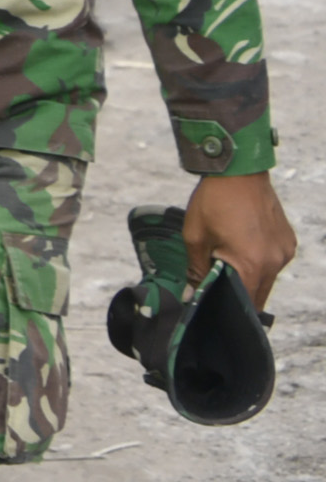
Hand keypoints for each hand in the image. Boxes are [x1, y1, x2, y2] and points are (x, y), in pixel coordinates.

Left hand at [186, 170, 293, 310]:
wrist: (238, 172)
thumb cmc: (214, 202)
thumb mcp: (195, 237)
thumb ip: (197, 271)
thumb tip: (193, 295)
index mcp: (252, 264)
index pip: (245, 303)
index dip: (229, 309)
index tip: (216, 309)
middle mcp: (275, 261)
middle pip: (259, 294)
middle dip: (239, 295)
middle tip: (219, 286)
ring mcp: (284, 251)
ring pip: (267, 279)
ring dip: (250, 278)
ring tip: (228, 261)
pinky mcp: (288, 241)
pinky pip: (274, 262)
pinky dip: (259, 263)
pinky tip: (242, 248)